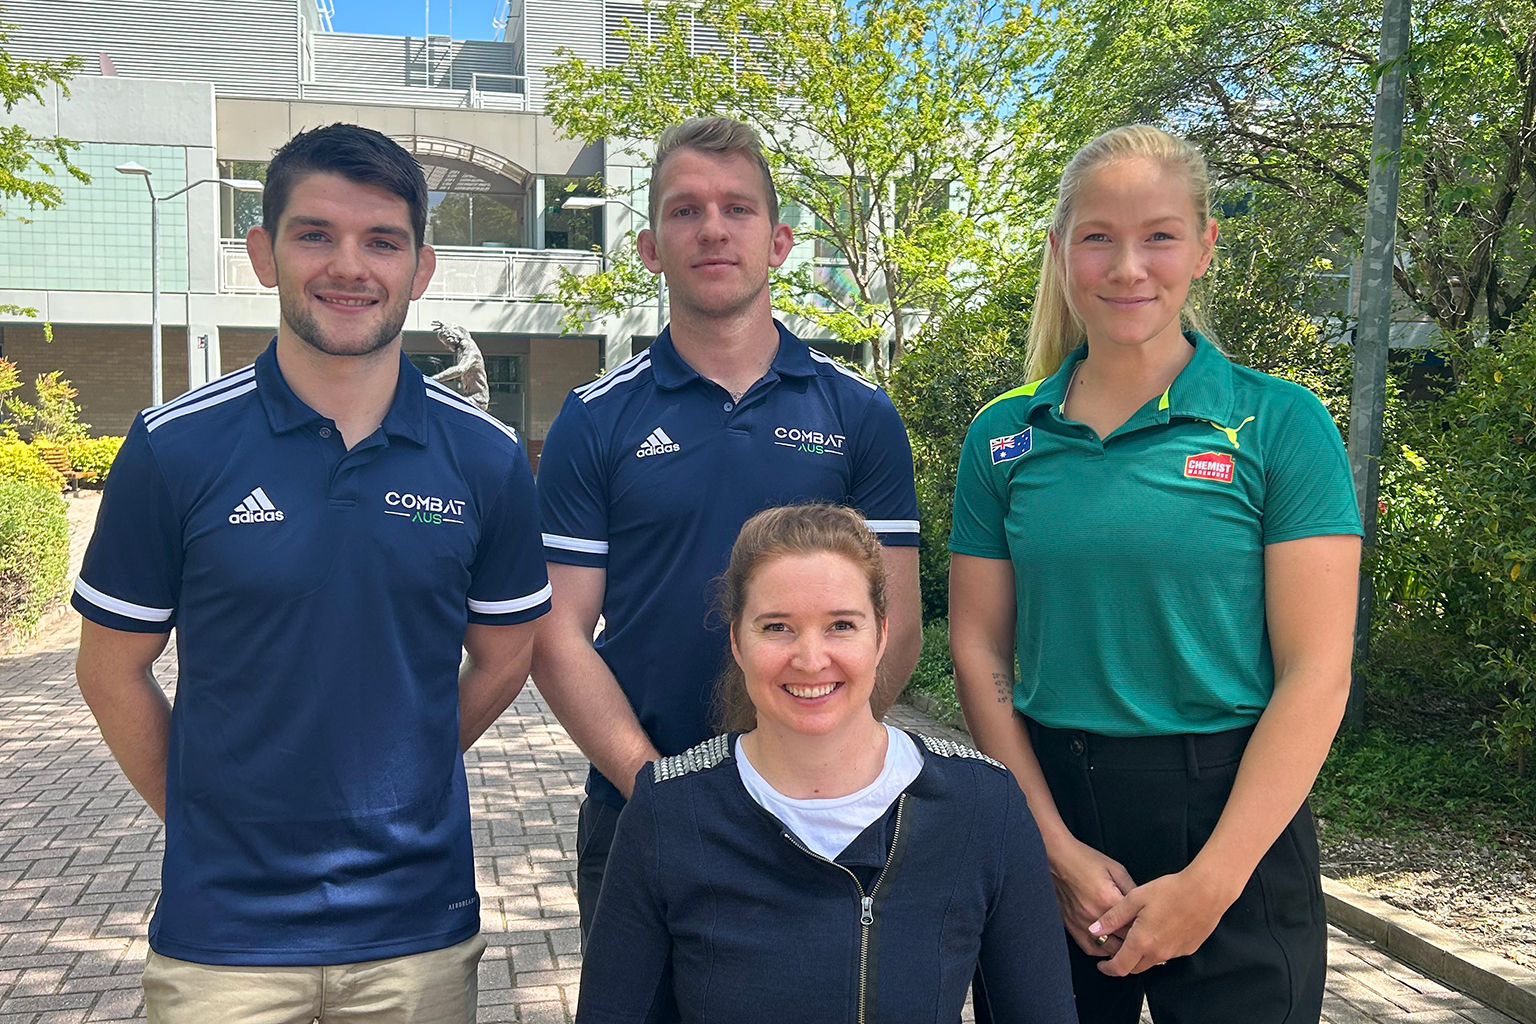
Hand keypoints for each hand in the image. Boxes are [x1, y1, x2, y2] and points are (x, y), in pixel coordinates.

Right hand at [1046, 835, 1135, 956]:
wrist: (1057, 859)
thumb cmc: (1085, 860)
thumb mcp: (1116, 869)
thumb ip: (1131, 889)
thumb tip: (1144, 907)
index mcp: (1108, 900)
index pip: (1135, 926)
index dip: (1147, 931)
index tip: (1155, 933)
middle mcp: (1095, 916)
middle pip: (1123, 941)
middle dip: (1136, 943)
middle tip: (1147, 942)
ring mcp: (1081, 923)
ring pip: (1108, 949)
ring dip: (1121, 951)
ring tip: (1131, 948)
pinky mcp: (1071, 926)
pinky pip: (1089, 948)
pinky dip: (1102, 951)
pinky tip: (1110, 948)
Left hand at [1089, 867, 1237, 975]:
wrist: (1206, 892)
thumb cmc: (1171, 891)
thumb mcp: (1136, 898)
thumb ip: (1113, 916)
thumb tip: (1094, 929)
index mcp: (1143, 941)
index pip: (1120, 967)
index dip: (1107, 968)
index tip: (1101, 964)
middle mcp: (1159, 953)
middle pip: (1135, 968)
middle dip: (1122, 963)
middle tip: (1115, 950)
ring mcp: (1175, 953)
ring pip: (1152, 961)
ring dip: (1141, 955)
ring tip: (1136, 935)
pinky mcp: (1188, 949)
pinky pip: (1167, 954)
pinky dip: (1157, 948)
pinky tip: (1158, 930)